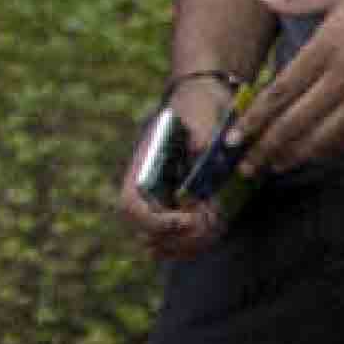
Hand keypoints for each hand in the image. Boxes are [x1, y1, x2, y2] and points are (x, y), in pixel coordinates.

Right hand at [119, 72, 232, 258]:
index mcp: (143, 167)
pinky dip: (194, 241)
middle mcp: (148, 186)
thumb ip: (202, 134)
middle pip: (145, 230)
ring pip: (162, 237)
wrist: (208, 97)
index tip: (186, 220)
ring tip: (208, 234)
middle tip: (204, 228)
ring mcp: (164, 196)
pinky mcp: (183, 201)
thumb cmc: (200, 104)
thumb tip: (202, 153)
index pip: (131, 206)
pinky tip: (211, 234)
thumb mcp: (201, 113)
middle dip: (174, 238)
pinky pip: (181, 233)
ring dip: (184, 245)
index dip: (154, 221)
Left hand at [233, 0, 343, 174]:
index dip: (253, 120)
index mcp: (325, 48)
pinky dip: (335, 150)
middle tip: (247, 166)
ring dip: (297, 155)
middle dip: (267, 148)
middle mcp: (342, 79)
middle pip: (295, 123)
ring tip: (277, 166)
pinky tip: (320, 155)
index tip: (233, 139)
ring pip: (324, 137)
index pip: (279, 93)